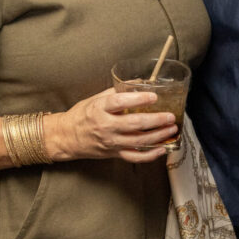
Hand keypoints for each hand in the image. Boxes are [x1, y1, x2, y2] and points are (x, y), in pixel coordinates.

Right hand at [45, 88, 177, 162]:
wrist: (67, 137)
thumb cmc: (82, 115)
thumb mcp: (95, 98)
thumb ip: (117, 91)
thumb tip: (141, 82)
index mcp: (100, 109)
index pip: (120, 103)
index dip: (139, 99)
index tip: (154, 96)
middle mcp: (106, 126)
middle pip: (134, 124)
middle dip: (156, 120)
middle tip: (170, 116)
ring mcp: (111, 142)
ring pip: (139, 141)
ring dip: (158, 136)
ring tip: (172, 129)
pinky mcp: (114, 154)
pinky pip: (135, 157)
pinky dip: (150, 155)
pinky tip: (163, 149)